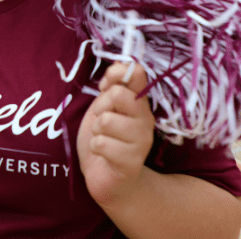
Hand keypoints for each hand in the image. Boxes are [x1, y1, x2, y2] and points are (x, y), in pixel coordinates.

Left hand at [77, 62, 154, 208]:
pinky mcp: (131, 163)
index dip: (115, 74)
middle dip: (99, 107)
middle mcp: (145, 119)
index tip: (105, 87)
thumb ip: (112, 85)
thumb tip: (119, 63)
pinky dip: (95, 148)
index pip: (136, 72)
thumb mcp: (106, 105)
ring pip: (106, 120)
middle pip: (117, 94)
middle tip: (101, 121)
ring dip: (96, 131)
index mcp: (139, 101)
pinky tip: (104, 154)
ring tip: (103, 138)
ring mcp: (141, 141)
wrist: (106, 177)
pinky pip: (101, 144)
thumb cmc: (105, 136)